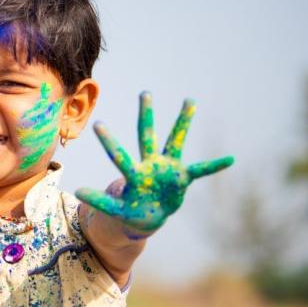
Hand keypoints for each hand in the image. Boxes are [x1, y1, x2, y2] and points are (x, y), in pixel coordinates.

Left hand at [76, 92, 233, 235]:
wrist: (148, 215)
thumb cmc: (130, 209)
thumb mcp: (115, 208)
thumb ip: (100, 200)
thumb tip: (76, 193)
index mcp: (133, 173)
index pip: (119, 155)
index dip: (109, 142)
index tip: (98, 124)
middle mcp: (149, 164)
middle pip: (147, 136)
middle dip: (146, 115)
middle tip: (144, 93)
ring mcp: (167, 169)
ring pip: (175, 141)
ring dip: (183, 122)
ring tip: (190, 100)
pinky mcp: (181, 178)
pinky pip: (200, 170)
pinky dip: (213, 166)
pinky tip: (231, 159)